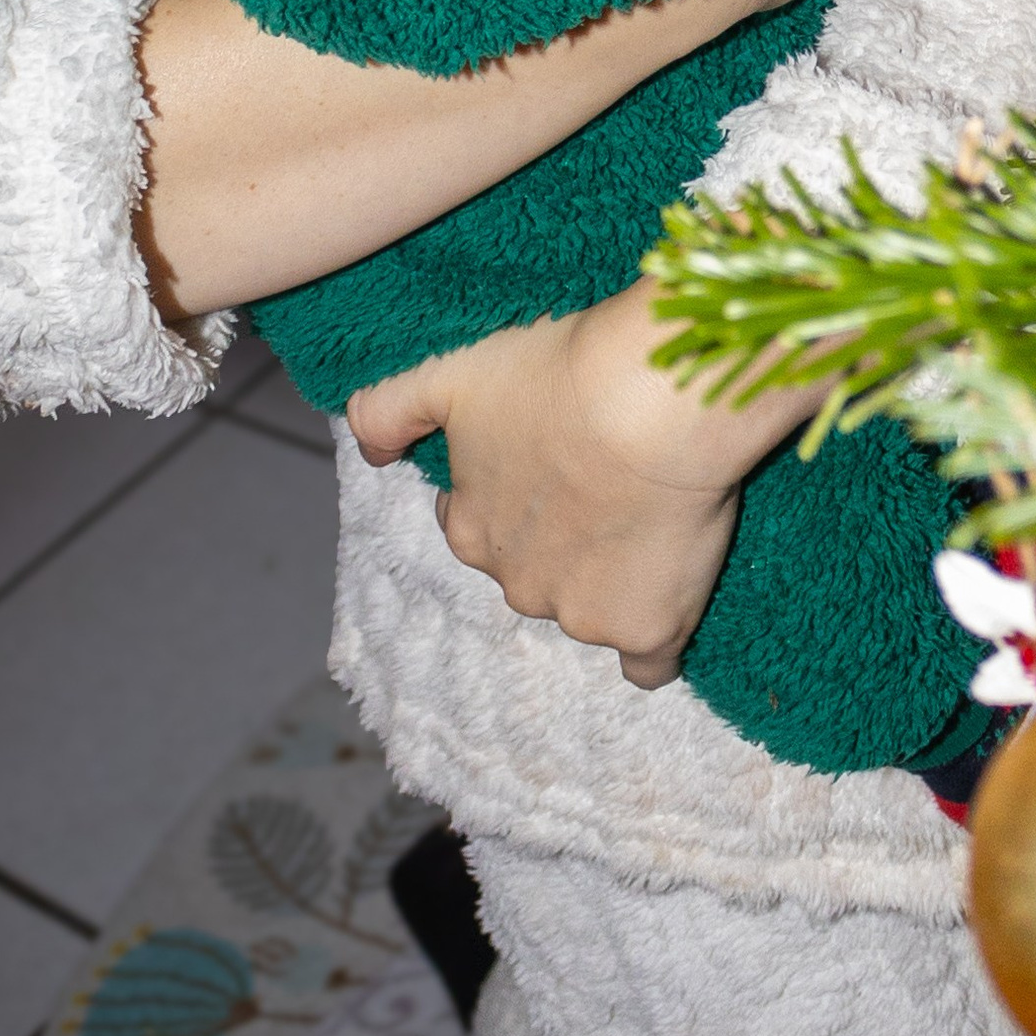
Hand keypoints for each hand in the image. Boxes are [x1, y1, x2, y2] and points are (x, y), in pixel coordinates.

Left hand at [347, 280, 823, 686]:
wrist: (652, 400)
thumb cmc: (553, 376)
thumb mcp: (447, 374)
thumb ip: (387, 412)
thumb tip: (367, 453)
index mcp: (471, 529)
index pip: (474, 526)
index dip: (509, 493)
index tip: (546, 460)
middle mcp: (518, 584)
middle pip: (534, 572)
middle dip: (559, 539)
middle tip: (604, 480)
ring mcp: (582, 615)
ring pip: (588, 608)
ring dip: (610, 576)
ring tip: (650, 513)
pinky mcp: (647, 630)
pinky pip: (646, 661)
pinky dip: (653, 639)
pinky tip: (668, 600)